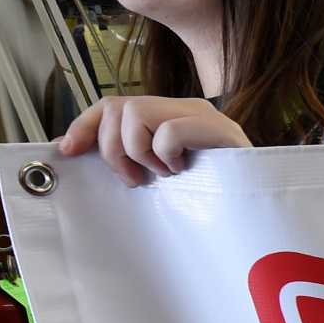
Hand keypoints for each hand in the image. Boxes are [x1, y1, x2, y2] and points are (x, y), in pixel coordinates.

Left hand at [60, 96, 250, 186]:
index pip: (114, 103)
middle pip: (118, 107)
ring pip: (135, 114)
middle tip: (136, 179)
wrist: (256, 219)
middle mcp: (185, 108)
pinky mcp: (220, 130)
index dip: (85, 124)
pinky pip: (168, 132)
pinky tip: (183, 171)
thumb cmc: (208, 204)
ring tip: (163, 175)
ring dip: (138, 153)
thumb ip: (129, 158)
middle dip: (112, 149)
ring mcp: (203, 117)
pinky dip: (167, 156)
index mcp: (170, 117)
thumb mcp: (158, 178)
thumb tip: (73, 151)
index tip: (67, 150)